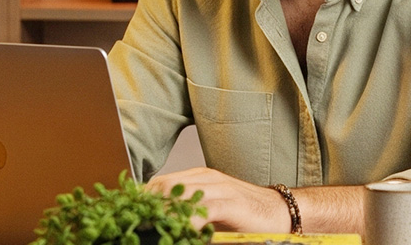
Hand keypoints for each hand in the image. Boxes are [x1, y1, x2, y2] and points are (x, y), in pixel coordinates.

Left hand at [147, 167, 291, 232]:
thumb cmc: (245, 215)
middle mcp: (205, 178)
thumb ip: (188, 213)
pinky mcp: (230, 203)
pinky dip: (187, 222)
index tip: (129, 217)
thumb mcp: (210, 211)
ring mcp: (219, 188)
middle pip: (163, 186)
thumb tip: (163, 227)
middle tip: (134, 226)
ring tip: (150, 230)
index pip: (159, 183)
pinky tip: (180, 232)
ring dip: (161, 214)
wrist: (282, 212)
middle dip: (146, 207)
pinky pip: (203, 210)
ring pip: (179, 195)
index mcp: (198, 177)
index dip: (141, 200)